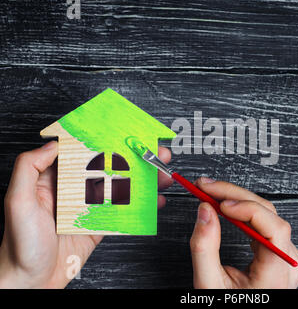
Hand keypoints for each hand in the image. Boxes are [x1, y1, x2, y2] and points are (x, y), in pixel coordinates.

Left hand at [0, 141, 172, 287]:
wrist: (32, 282)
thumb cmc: (20, 245)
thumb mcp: (18, 202)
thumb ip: (29, 168)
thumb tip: (52, 144)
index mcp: (55, 179)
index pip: (84, 152)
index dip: (106, 141)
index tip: (125, 134)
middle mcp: (75, 190)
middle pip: (110, 167)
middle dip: (135, 158)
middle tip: (154, 153)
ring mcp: (91, 207)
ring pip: (121, 187)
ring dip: (144, 180)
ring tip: (161, 176)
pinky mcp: (101, 225)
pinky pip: (124, 211)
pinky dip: (142, 205)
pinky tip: (155, 201)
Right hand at [189, 177, 297, 288]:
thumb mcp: (210, 285)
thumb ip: (205, 248)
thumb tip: (204, 211)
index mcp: (278, 273)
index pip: (274, 228)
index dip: (247, 208)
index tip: (219, 201)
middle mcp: (288, 262)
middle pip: (268, 215)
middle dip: (234, 196)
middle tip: (206, 186)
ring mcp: (286, 257)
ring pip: (267, 215)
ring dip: (238, 200)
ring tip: (212, 193)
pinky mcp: (277, 253)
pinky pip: (264, 224)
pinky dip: (243, 212)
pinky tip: (227, 206)